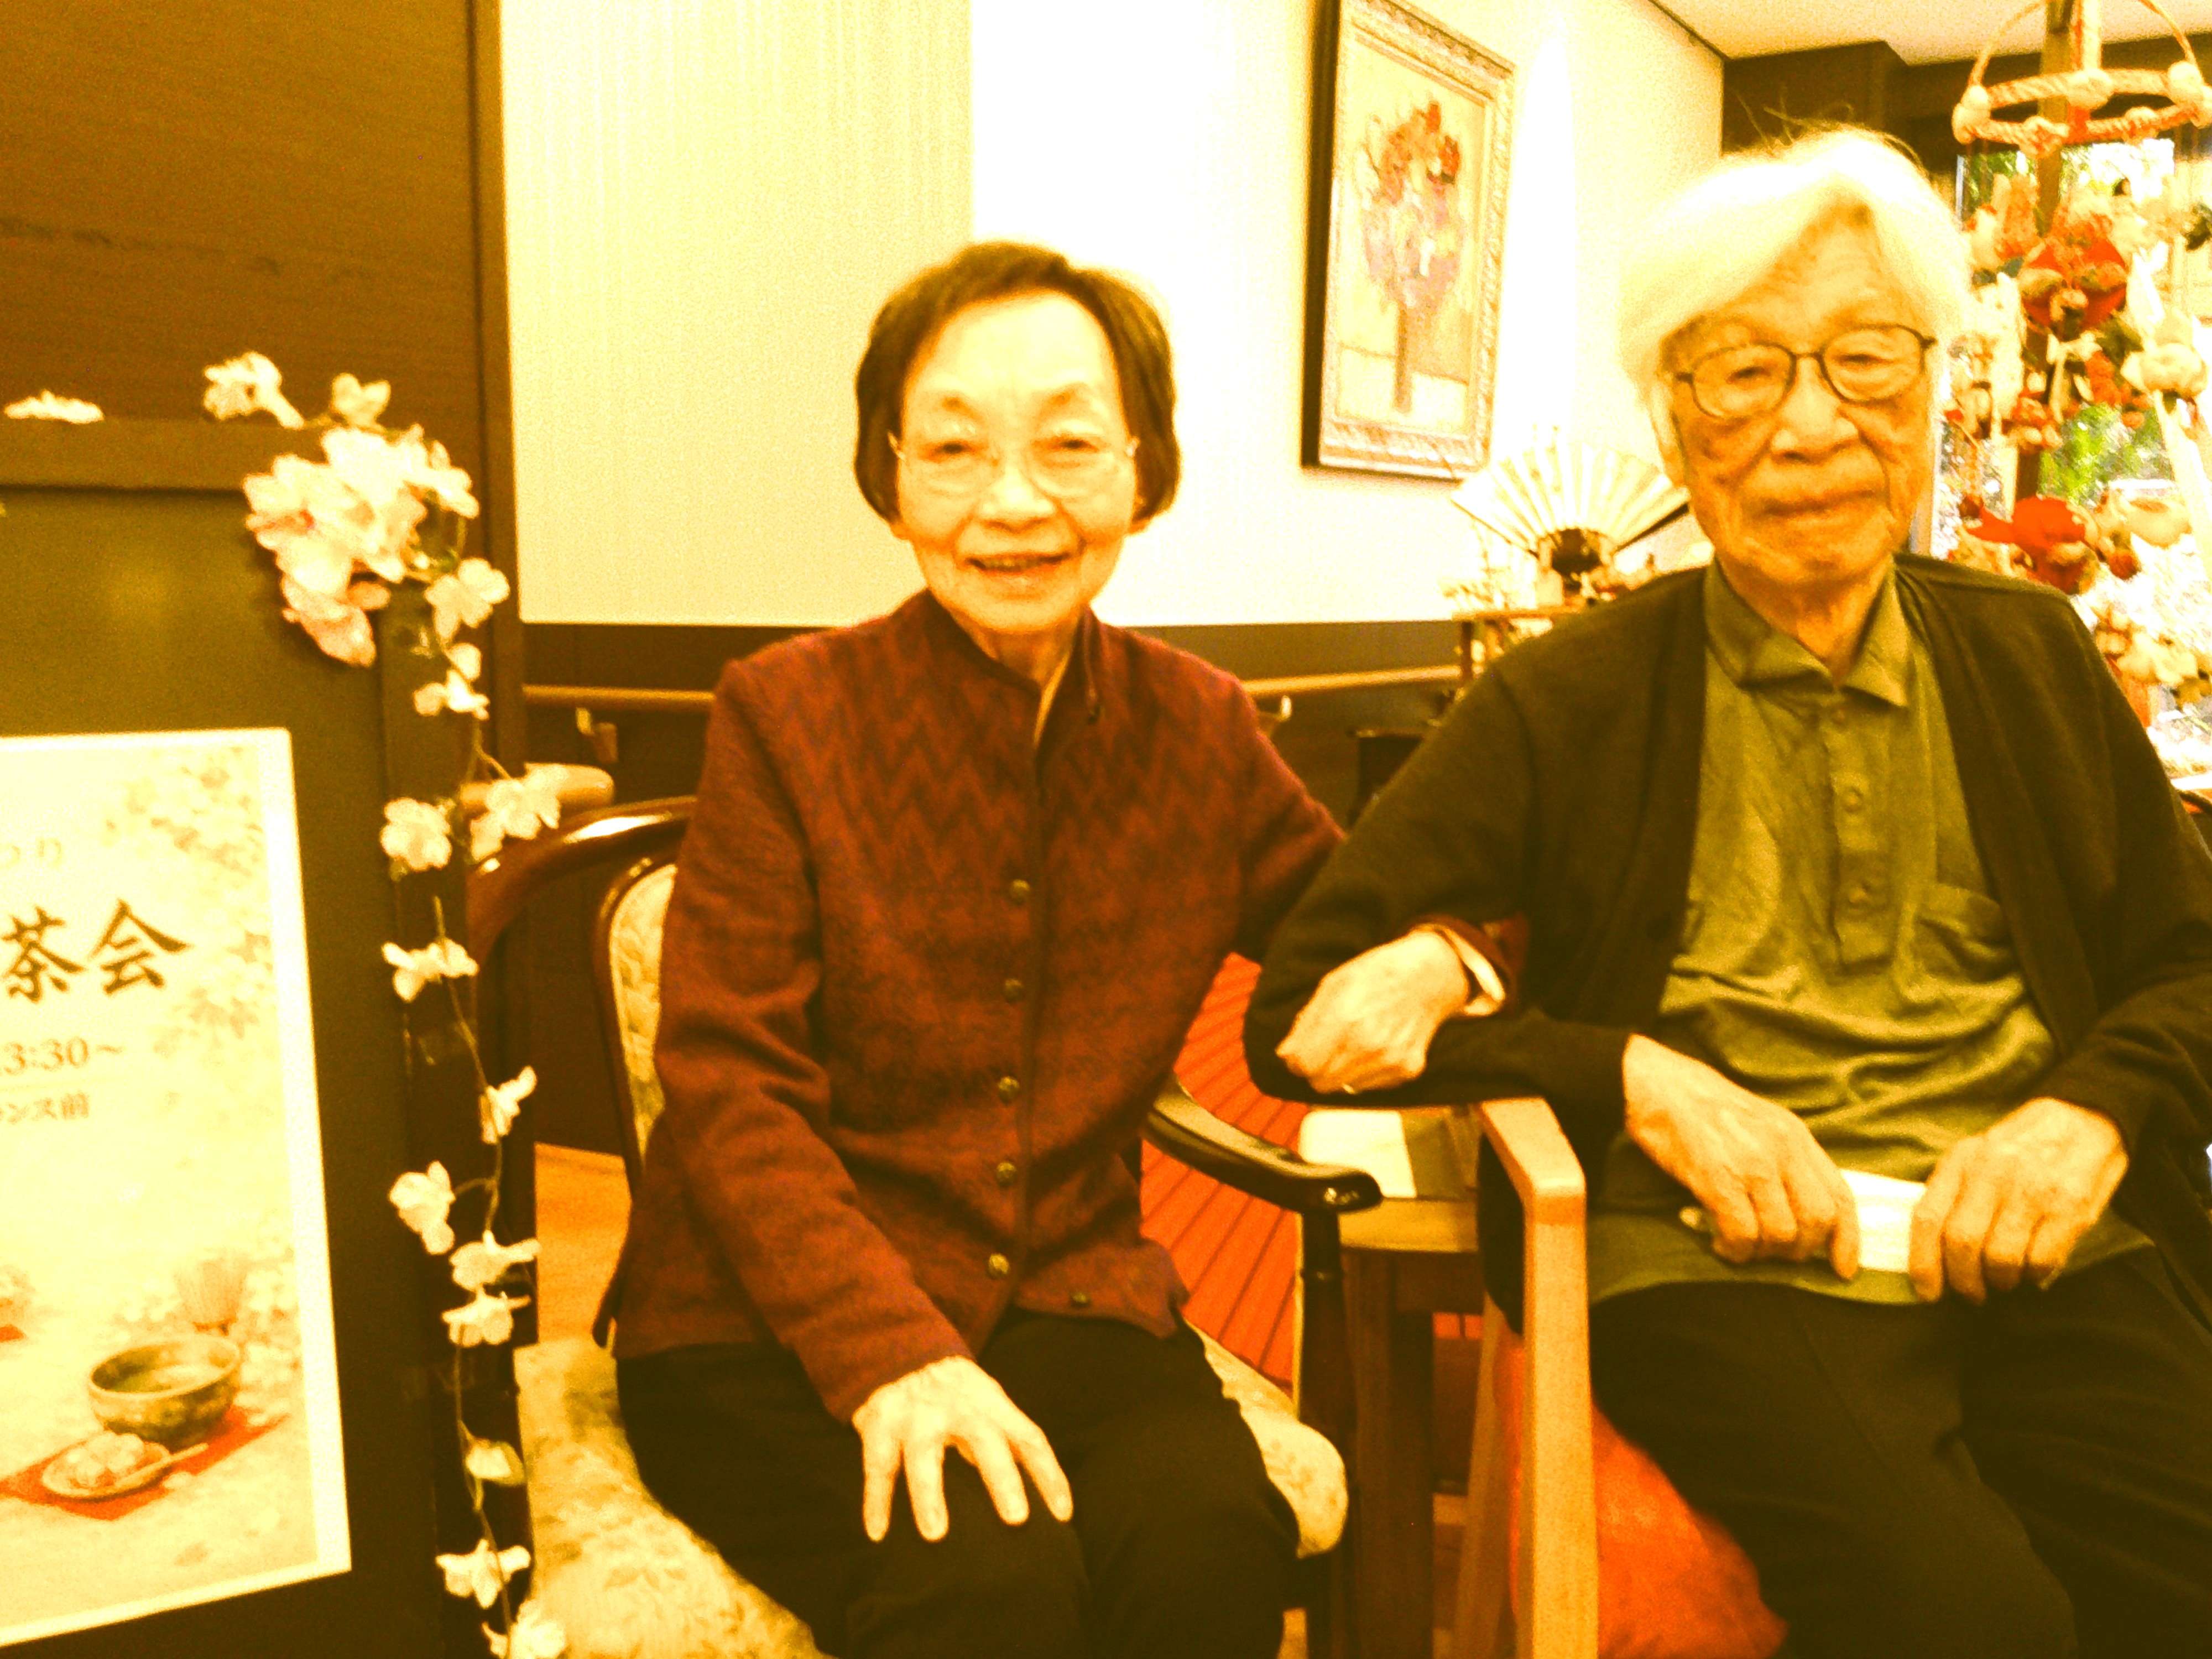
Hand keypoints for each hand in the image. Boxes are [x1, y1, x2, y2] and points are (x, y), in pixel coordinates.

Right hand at [851, 1356, 1072, 1541]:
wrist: (895, 1344)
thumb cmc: (952, 1390)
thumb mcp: (984, 1401)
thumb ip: (1002, 1438)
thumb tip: (1030, 1492)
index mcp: (990, 1403)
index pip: (1029, 1438)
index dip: (1048, 1475)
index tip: (1062, 1516)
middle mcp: (957, 1407)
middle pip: (984, 1440)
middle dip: (1002, 1479)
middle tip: (1017, 1519)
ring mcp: (916, 1415)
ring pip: (924, 1455)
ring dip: (929, 1494)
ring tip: (936, 1534)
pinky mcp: (880, 1424)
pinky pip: (877, 1466)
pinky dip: (876, 1500)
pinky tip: (877, 1533)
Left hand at [1277, 930, 1472, 1093]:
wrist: (1429, 977)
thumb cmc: (1375, 975)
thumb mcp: (1332, 985)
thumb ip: (1306, 1022)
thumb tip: (1286, 1056)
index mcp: (1343, 1019)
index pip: (1302, 1065)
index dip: (1295, 1060)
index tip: (1299, 1051)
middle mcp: (1366, 1045)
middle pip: (1320, 1083)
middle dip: (1316, 1068)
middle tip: (1325, 1048)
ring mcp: (1389, 1061)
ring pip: (1344, 1088)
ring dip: (1341, 1072)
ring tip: (1354, 1043)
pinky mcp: (1407, 1071)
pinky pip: (1369, 1087)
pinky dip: (1365, 1073)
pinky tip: (1375, 1047)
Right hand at [1622, 1036, 1859, 1276]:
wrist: (1657, 1086)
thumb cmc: (1704, 1109)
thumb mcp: (1762, 1124)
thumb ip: (1787, 1161)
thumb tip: (1801, 1211)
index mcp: (1797, 1136)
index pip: (1840, 1195)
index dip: (1846, 1239)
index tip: (1842, 1269)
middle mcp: (1783, 1149)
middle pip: (1816, 1220)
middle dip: (1799, 1250)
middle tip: (1774, 1253)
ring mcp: (1752, 1163)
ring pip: (1780, 1232)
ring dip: (1762, 1253)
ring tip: (1740, 1246)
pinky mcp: (1718, 1178)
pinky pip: (1741, 1233)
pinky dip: (1735, 1250)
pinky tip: (1721, 1245)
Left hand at [1908, 1096, 2127, 1302]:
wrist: (2084, 1117)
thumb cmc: (2022, 1147)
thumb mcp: (1976, 1156)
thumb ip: (1953, 1193)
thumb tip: (1931, 1251)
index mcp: (1962, 1161)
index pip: (1927, 1219)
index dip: (1923, 1263)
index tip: (1927, 1292)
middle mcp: (1992, 1174)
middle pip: (1962, 1243)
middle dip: (1964, 1281)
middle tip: (1972, 1293)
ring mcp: (2032, 1189)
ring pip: (2001, 1257)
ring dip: (2000, 1281)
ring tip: (2004, 1280)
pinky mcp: (2070, 1206)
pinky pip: (2042, 1259)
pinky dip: (2034, 1276)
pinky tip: (2033, 1271)